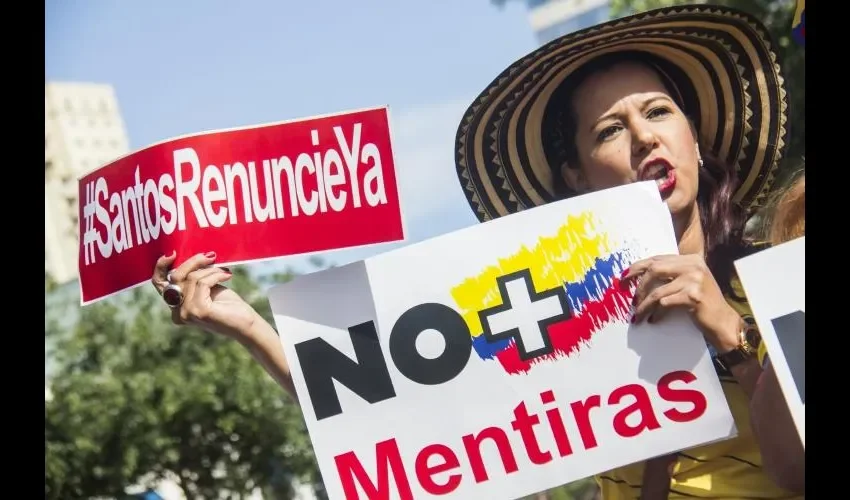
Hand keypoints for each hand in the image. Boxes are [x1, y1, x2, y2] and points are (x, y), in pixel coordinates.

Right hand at [151, 251, 260, 342]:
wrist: (246, 323)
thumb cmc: (228, 305)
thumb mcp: (206, 287)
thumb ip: (192, 278)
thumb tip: (189, 258)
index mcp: (175, 306)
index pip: (158, 283)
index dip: (161, 266)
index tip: (173, 253)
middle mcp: (177, 312)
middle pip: (175, 276)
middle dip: (193, 261)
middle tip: (211, 256)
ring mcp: (187, 313)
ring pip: (192, 277)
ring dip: (211, 270)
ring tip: (224, 272)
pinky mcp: (199, 311)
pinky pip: (203, 282)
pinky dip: (217, 275)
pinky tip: (227, 276)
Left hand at [624, 254, 740, 352]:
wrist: (723, 321)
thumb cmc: (703, 303)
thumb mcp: (690, 282)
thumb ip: (671, 274)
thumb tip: (639, 276)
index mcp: (691, 259)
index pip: (658, 259)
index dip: (638, 267)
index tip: (624, 277)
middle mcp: (693, 266)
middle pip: (654, 270)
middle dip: (637, 284)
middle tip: (629, 298)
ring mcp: (694, 280)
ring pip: (657, 291)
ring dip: (644, 305)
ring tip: (638, 315)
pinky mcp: (693, 296)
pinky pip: (664, 304)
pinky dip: (655, 313)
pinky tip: (652, 319)